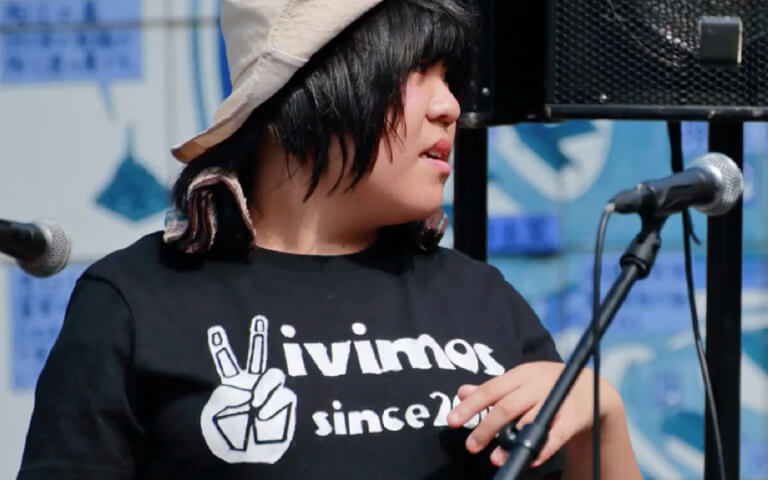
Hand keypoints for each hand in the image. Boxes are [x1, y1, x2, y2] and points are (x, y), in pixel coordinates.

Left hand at [200, 316, 296, 463]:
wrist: (251, 457)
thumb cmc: (231, 439)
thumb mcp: (217, 418)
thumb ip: (228, 401)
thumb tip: (250, 395)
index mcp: (232, 386)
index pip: (227, 363)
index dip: (221, 347)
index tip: (215, 330)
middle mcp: (253, 385)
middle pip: (257, 356)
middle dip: (259, 337)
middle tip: (259, 319)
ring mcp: (271, 393)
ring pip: (274, 374)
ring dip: (266, 386)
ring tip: (256, 403)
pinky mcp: (287, 402)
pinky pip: (284, 395)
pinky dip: (273, 404)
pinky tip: (263, 415)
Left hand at [447, 361, 620, 467]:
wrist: (591, 387)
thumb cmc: (546, 385)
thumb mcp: (520, 381)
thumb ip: (492, 388)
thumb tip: (461, 391)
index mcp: (521, 374)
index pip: (490, 390)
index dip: (471, 406)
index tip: (451, 421)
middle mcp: (537, 385)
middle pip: (507, 406)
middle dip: (486, 427)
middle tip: (471, 446)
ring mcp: (556, 400)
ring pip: (530, 421)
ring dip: (512, 441)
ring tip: (495, 458)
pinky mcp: (572, 419)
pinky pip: (556, 435)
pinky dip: (543, 449)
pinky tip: (529, 460)